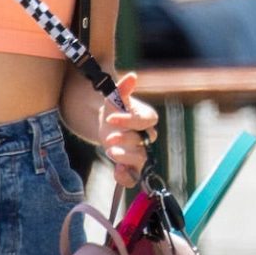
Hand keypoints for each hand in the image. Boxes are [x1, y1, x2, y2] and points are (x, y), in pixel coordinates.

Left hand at [97, 71, 158, 186]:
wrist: (107, 124)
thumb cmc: (115, 108)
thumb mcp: (115, 98)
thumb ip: (122, 89)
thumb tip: (132, 76)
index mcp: (147, 118)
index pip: (145, 121)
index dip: (129, 121)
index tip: (111, 118)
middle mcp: (147, 137)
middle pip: (143, 141)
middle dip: (126, 140)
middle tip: (109, 138)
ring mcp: (141, 153)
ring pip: (141, 160)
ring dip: (126, 158)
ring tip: (110, 152)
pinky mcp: (132, 167)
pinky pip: (134, 178)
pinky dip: (126, 177)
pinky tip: (116, 172)